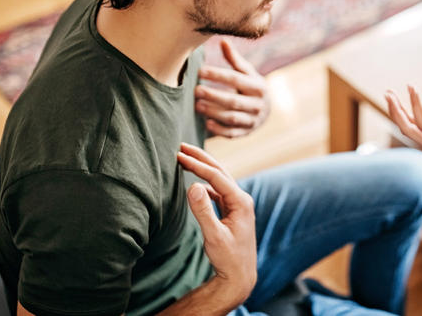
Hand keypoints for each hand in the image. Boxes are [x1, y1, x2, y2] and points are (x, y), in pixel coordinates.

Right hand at [177, 143, 256, 301]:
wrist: (240, 276)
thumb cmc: (228, 258)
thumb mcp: (213, 236)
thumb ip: (203, 211)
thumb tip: (193, 185)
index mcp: (241, 202)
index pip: (216, 176)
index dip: (197, 164)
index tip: (179, 155)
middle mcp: (242, 199)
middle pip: (220, 172)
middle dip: (201, 158)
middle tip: (181, 146)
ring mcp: (238, 204)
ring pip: (219, 180)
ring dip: (203, 168)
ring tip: (185, 158)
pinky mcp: (233, 210)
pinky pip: (218, 191)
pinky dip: (206, 183)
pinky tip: (195, 182)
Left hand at [196, 39, 269, 137]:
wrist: (266, 109)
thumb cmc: (251, 86)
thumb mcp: (247, 72)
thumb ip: (234, 59)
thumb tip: (222, 40)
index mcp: (258, 86)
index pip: (236, 79)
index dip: (217, 75)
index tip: (200, 70)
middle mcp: (258, 104)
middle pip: (233, 100)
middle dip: (213, 95)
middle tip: (195, 90)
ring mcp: (253, 120)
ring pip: (232, 117)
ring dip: (213, 112)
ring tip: (197, 105)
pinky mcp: (246, 132)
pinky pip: (232, 133)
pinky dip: (219, 129)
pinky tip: (206, 123)